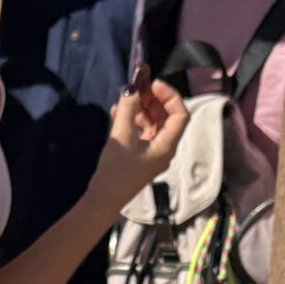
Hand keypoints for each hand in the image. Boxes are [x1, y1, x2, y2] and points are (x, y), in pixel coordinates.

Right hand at [89, 79, 188, 206]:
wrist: (104, 198)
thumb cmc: (117, 169)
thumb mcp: (122, 135)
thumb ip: (128, 109)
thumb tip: (132, 89)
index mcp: (167, 145)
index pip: (180, 114)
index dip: (170, 96)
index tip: (153, 84)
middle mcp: (164, 148)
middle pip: (167, 117)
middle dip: (153, 100)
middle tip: (137, 88)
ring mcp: (153, 152)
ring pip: (153, 123)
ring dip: (141, 109)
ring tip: (125, 99)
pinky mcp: (140, 155)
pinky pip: (142, 132)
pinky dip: (133, 120)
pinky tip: (118, 112)